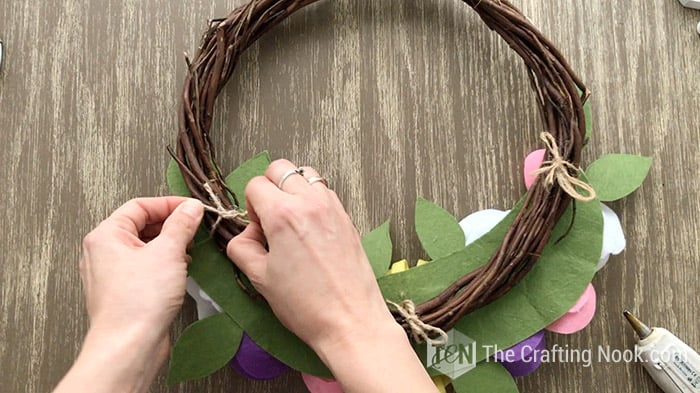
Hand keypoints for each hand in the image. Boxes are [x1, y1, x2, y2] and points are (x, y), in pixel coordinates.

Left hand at [55, 197, 202, 392]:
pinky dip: (164, 264)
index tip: (192, 208)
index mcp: (106, 235)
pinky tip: (180, 271)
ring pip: (145, 247)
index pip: (140, 206)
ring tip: (189, 251)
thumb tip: (190, 208)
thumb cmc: (138, 302)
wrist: (129, 345)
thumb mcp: (168, 252)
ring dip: (169, 246)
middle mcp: (104, 252)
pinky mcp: (124, 292)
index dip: (169, 204)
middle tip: (194, 228)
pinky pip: (145, 268)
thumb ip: (181, 224)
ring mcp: (112, 274)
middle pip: (141, 225)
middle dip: (171, 225)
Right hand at [227, 160, 437, 392]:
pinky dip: (313, 200)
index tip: (257, 230)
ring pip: (306, 174)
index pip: (255, 184)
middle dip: (269, 188)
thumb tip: (245, 236)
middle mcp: (310, 203)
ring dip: (293, 189)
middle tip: (270, 219)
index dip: (250, 206)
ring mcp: (333, 208)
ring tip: (292, 220)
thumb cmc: (307, 305)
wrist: (350, 321)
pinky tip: (310, 230)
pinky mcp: (347, 218)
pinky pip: (325, 192)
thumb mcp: (260, 278)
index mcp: (284, 214)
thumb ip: (242, 248)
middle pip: (280, 168)